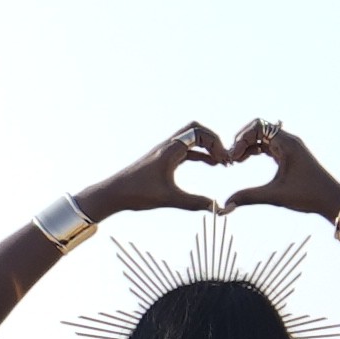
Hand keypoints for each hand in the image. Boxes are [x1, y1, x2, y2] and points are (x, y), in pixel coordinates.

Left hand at [81, 122, 235, 226]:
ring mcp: (165, 152)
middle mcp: (168, 146)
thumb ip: (195, 202)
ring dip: (208, 147)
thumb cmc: (138, 193)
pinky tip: (210, 165)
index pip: (200, 133)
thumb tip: (218, 208)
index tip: (224, 162)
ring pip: (192, 140)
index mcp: (170, 149)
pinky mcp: (163, 160)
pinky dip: (200, 154)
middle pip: (197, 130)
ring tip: (222, 162)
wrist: (114, 193)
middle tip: (225, 158)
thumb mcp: (170, 199)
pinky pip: (186, 150)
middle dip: (214, 141)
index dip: (216, 144)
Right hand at [228, 119, 339, 217]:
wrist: (332, 200)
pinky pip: (268, 146)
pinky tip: (245, 160)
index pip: (257, 126)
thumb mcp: (276, 196)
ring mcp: (290, 147)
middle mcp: (288, 141)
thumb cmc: (308, 195)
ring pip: (262, 137)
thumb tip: (226, 204)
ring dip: (247, 146)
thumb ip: (249, 197)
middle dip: (242, 141)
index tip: (233, 158)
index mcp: (287, 143)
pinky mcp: (290, 155)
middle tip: (231, 159)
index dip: (241, 139)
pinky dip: (255, 150)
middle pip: (258, 129)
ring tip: (236, 161)